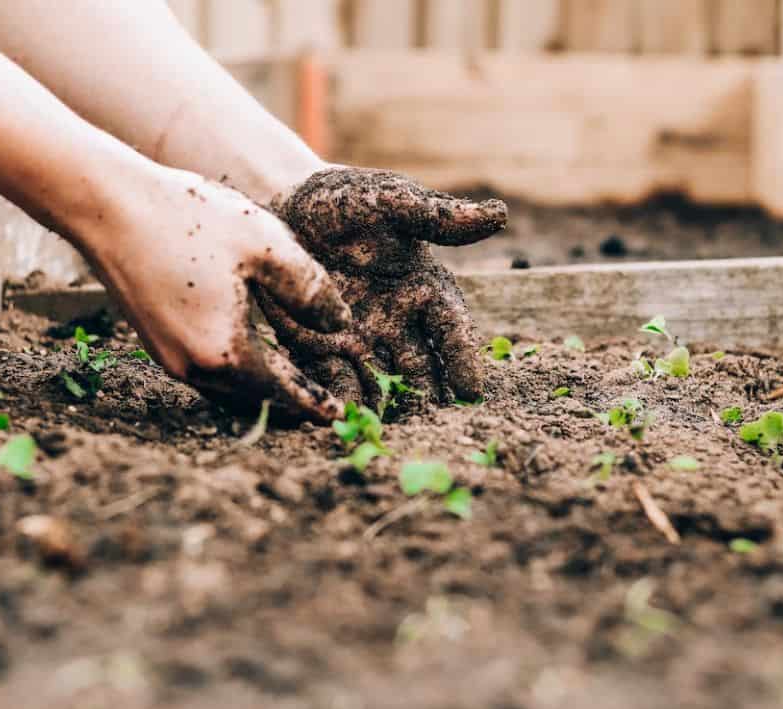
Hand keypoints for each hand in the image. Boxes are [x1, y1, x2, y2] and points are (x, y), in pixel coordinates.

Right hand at [81, 165, 350, 422]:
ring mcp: (168, 357)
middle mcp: (194, 367)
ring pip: (228, 390)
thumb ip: (310, 289)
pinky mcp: (154, 341)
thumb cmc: (189, 219)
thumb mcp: (265, 245)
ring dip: (262, 391)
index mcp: (226, 352)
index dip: (315, 403)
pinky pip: (206, 372)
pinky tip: (250, 355)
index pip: (283, 392)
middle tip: (322, 406)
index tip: (340, 416)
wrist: (107, 205)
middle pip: (254, 400)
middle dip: (290, 404)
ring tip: (293, 384)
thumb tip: (340, 324)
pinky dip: (236, 373)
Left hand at [257, 167, 506, 407]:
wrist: (283, 206)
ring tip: (392, 434)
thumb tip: (499, 214)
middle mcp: (398, 322)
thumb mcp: (389, 202)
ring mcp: (361, 340)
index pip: (452, 329)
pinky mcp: (322, 349)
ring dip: (389, 408)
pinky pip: (337, 381)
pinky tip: (345, 421)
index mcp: (424, 289)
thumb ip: (436, 216)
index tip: (472, 390)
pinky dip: (343, 401)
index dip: (463, 358)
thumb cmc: (345, 200)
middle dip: (429, 397)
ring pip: (383, 383)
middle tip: (435, 427)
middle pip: (422, 368)